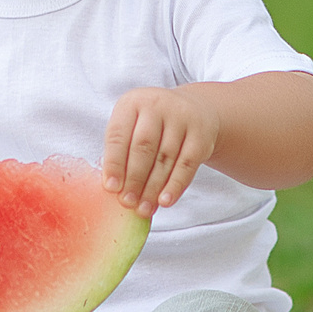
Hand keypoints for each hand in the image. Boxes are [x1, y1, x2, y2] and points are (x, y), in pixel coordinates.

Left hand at [103, 87, 219, 214]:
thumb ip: (122, 151)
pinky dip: (175, 186)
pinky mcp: (201, 134)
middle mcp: (157, 105)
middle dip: (134, 179)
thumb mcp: (133, 126)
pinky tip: (165, 201)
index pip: (118, 135)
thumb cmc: (154, 125)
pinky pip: (187, 165)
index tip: (111, 188)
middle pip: (143, 147)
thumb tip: (115, 188)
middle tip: (128, 203)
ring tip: (144, 208)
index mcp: (132, 102)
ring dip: (153, 188)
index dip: (114, 163)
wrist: (195, 110)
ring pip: (165, 158)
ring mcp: (181, 117)